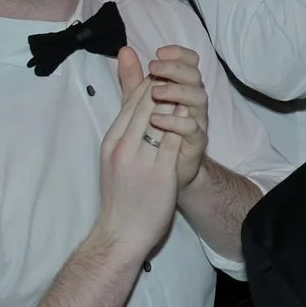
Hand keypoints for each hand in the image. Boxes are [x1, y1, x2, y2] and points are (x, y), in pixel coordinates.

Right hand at [94, 56, 185, 257]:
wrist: (121, 232)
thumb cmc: (119, 195)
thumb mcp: (114, 157)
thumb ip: (124, 128)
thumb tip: (120, 112)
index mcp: (112, 141)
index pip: (131, 103)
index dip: (149, 84)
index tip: (164, 74)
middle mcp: (123, 147)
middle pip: (145, 105)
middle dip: (163, 86)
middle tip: (179, 74)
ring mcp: (140, 159)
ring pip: (159, 118)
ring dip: (174, 100)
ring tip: (188, 89)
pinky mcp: (160, 173)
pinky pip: (173, 141)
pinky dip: (182, 124)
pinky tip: (193, 115)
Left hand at [120, 44, 209, 191]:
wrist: (160, 172)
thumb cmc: (152, 134)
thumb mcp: (138, 104)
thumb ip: (133, 79)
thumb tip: (124, 50)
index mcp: (181, 88)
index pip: (189, 62)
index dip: (177, 54)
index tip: (158, 51)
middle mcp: (192, 101)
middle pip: (195, 76)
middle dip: (175, 68)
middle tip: (154, 67)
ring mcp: (197, 121)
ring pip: (199, 98)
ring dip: (177, 91)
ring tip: (155, 92)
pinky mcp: (196, 142)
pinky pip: (192, 128)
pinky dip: (175, 122)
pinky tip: (156, 119)